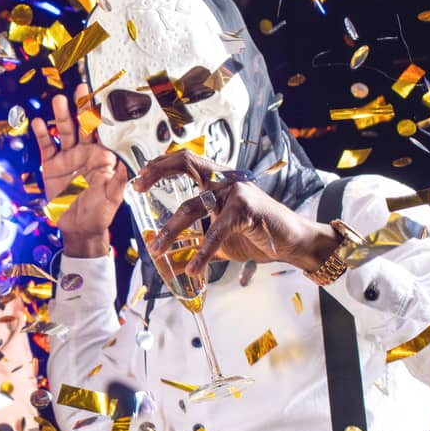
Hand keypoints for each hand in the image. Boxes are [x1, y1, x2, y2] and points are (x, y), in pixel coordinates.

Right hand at [30, 84, 127, 253]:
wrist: (78, 229)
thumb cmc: (99, 214)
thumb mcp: (111, 200)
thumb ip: (117, 183)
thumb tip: (124, 167)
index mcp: (103, 158)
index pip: (104, 133)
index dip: (103, 116)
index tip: (103, 99)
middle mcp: (85, 153)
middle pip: (84, 126)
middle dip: (82, 107)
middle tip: (82, 89)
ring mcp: (68, 158)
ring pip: (65, 132)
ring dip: (62, 116)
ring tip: (59, 101)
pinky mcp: (51, 165)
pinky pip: (46, 146)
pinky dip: (42, 134)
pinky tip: (38, 122)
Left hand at [135, 149, 336, 276]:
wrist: (292, 241)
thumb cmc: (255, 233)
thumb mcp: (219, 235)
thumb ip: (195, 239)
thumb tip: (169, 255)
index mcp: (217, 180)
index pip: (185, 162)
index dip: (160, 166)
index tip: (139, 179)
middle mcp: (225, 180)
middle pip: (187, 164)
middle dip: (158, 172)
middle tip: (137, 188)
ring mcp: (236, 192)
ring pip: (192, 207)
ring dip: (170, 231)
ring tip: (156, 250)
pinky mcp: (246, 210)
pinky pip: (216, 231)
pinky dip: (203, 253)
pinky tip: (193, 268)